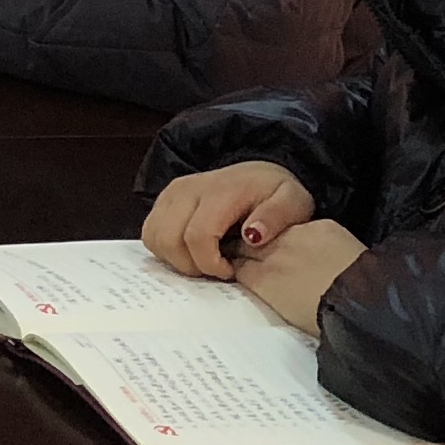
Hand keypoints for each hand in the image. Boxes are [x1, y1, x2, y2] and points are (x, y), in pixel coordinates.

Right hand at [141, 160, 317, 280]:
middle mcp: (188, 189)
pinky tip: (190, 252)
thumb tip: (252, 235)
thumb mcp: (293, 202)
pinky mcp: (163, 200)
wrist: (258, 173)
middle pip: (169, 239)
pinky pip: (151, 233)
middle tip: (217, 270)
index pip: (198, 235)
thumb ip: (276, 217)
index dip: (210, 264)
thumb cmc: (275, 192)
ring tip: (204, 261)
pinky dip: (166, 250)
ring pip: (155, 237)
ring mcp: (171, 193)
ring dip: (176, 259)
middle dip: (191, 266)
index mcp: (220, 190)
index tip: (231, 271)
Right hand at [231, 218, 364, 335]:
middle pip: (247, 243)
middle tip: (253, 256)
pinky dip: (305, 236)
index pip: (237, 265)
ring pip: (275, 231)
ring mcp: (297, 235)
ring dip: (274, 239)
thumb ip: (270, 296)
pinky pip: (305, 226)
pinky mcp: (321, 226)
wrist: (364, 304)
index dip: (237, 266)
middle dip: (247, 248)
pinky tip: (313, 246)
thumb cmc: (329, 320)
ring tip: (285, 250)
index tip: (239, 269)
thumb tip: (267, 289)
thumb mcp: (288, 316)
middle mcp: (273, 252)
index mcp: (263, 279)